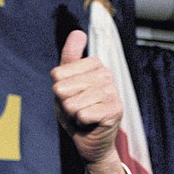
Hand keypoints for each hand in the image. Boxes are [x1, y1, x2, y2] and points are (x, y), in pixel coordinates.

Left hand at [51, 30, 129, 173]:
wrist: (90, 141)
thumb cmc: (76, 111)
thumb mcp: (66, 84)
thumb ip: (68, 58)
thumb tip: (78, 33)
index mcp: (93, 64)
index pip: (57, 74)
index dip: (58, 90)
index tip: (71, 95)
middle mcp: (106, 74)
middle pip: (62, 88)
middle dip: (64, 104)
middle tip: (76, 109)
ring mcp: (112, 91)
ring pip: (71, 103)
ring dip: (73, 115)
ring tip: (83, 116)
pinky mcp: (115, 110)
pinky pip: (82, 114)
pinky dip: (81, 123)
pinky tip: (90, 123)